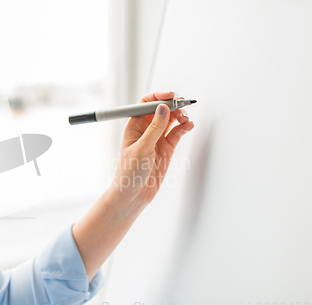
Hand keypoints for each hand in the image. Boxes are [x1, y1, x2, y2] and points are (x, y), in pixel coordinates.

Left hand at [110, 91, 194, 212]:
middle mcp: (146, 130)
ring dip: (180, 116)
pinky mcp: (166, 148)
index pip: (146, 103)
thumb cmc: (128, 173)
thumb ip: (154, 129)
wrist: (133, 194)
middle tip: (183, 105)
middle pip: (161, 109)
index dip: (159, 97)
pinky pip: (177, 133)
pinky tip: (188, 125)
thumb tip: (163, 108)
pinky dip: (184, 127)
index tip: (171, 96)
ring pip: (171, 120)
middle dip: (173, 105)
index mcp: (134, 126)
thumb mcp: (141, 149)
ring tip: (185, 118)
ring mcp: (157, 139)